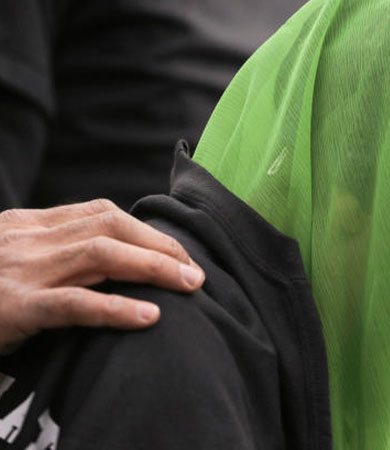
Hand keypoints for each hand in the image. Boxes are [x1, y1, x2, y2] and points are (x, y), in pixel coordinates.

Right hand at [0, 199, 204, 353]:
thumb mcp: (14, 255)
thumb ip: (56, 249)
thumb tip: (116, 255)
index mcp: (31, 224)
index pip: (102, 213)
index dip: (147, 230)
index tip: (178, 251)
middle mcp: (29, 238)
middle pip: (110, 227)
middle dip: (160, 246)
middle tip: (195, 271)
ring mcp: (20, 269)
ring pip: (100, 255)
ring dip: (153, 267)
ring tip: (189, 286)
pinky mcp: (14, 306)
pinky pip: (74, 303)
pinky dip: (116, 308)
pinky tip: (149, 316)